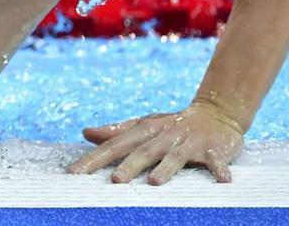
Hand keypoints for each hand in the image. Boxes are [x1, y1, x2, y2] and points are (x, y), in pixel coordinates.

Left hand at [66, 101, 243, 184]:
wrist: (215, 113)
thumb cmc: (171, 125)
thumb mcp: (142, 125)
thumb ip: (115, 132)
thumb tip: (85, 133)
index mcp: (144, 130)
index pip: (115, 145)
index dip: (95, 158)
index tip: (74, 173)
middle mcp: (164, 135)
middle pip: (143, 151)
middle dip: (129, 166)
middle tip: (114, 181)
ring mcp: (189, 142)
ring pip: (175, 156)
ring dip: (166, 168)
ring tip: (154, 182)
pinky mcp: (213, 149)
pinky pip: (217, 160)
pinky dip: (219, 168)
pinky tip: (222, 180)